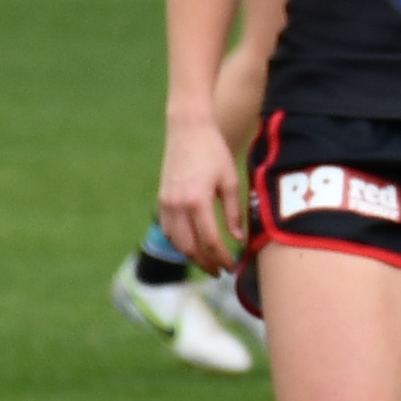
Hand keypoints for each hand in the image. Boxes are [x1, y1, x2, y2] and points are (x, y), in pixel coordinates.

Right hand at [157, 113, 249, 271]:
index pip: (210, 240)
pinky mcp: (162, 199)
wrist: (188, 129)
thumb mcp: (230, 180)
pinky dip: (179, 242)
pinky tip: (191, 245)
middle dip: (205, 263)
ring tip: (207, 262)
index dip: (221, 258)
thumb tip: (237, 239)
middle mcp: (178, 205)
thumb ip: (234, 212)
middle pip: (190, 247)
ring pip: (176, 241)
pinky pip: (168, 229)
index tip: (231, 267)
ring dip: (191, 255)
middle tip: (219, 271)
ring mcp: (166, 202)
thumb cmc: (213, 151)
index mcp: (197, 200)